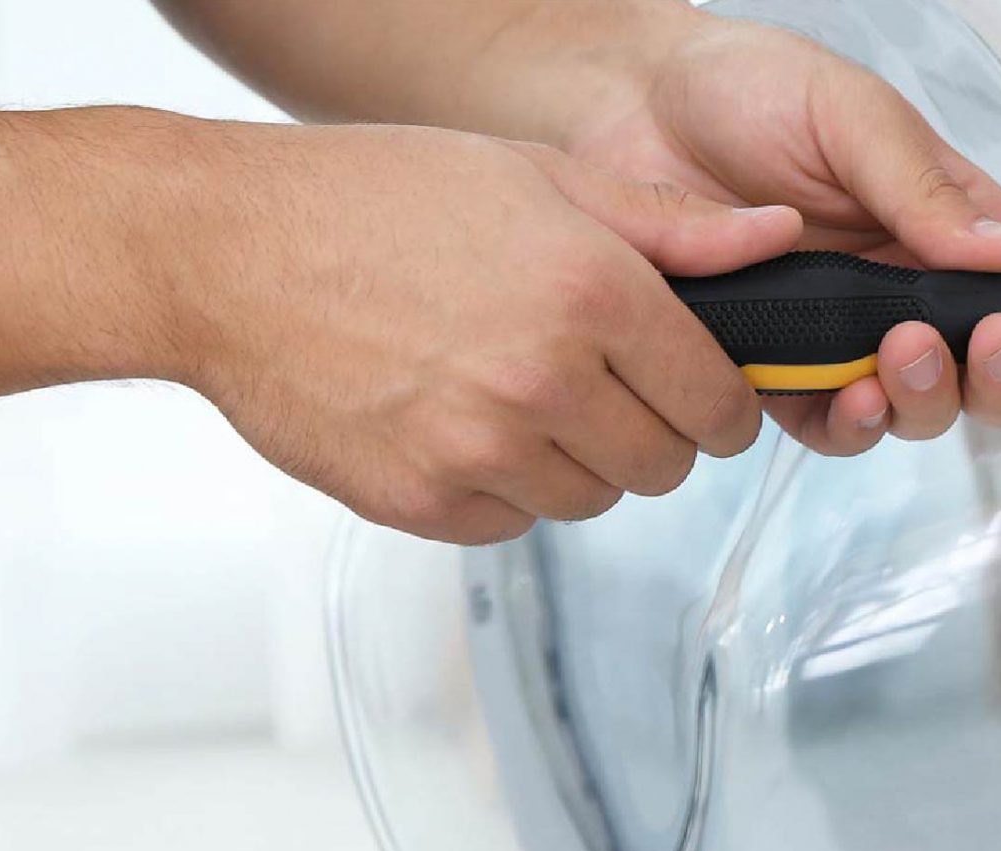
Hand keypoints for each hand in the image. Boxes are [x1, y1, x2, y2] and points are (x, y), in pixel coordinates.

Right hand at [163, 122, 802, 541]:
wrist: (224, 253)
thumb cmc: (371, 200)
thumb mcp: (534, 176)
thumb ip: (667, 225)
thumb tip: (776, 239)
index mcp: (591, 293)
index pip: (718, 402)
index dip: (718, 403)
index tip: (696, 394)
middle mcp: (545, 380)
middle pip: (665, 467)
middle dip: (650, 434)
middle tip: (599, 388)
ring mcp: (480, 450)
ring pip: (590, 501)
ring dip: (574, 463)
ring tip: (515, 394)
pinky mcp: (423, 502)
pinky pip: (510, 525)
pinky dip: (500, 490)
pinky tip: (457, 421)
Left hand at [559, 15, 1000, 457]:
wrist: (623, 111)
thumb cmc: (739, 90)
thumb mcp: (849, 115)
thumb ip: (925, 190)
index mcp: (943, 221)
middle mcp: (901, 289)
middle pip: (988, 370)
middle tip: (990, 344)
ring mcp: (841, 338)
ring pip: (917, 408)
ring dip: (927, 398)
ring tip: (901, 354)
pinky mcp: (777, 374)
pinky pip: (831, 426)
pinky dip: (851, 424)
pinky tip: (846, 396)